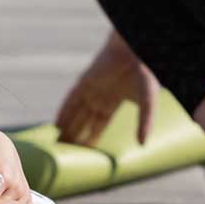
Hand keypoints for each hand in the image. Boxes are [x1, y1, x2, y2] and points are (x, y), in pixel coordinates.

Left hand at [55, 31, 160, 146]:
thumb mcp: (147, 102)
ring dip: (68, 126)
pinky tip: (57, 124)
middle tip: (66, 152)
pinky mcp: (85, 80)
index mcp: (114, 100)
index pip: (99, 124)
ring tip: (59, 143)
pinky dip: (64, 111)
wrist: (137, 50)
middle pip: (84, 120)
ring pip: (76, 112)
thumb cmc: (145, 74)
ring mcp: (91, 87)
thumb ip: (144, 122)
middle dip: (76, 135)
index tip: (84, 152)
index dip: (91, 137)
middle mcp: (100, 95)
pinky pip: (71, 99)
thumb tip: (142, 144)